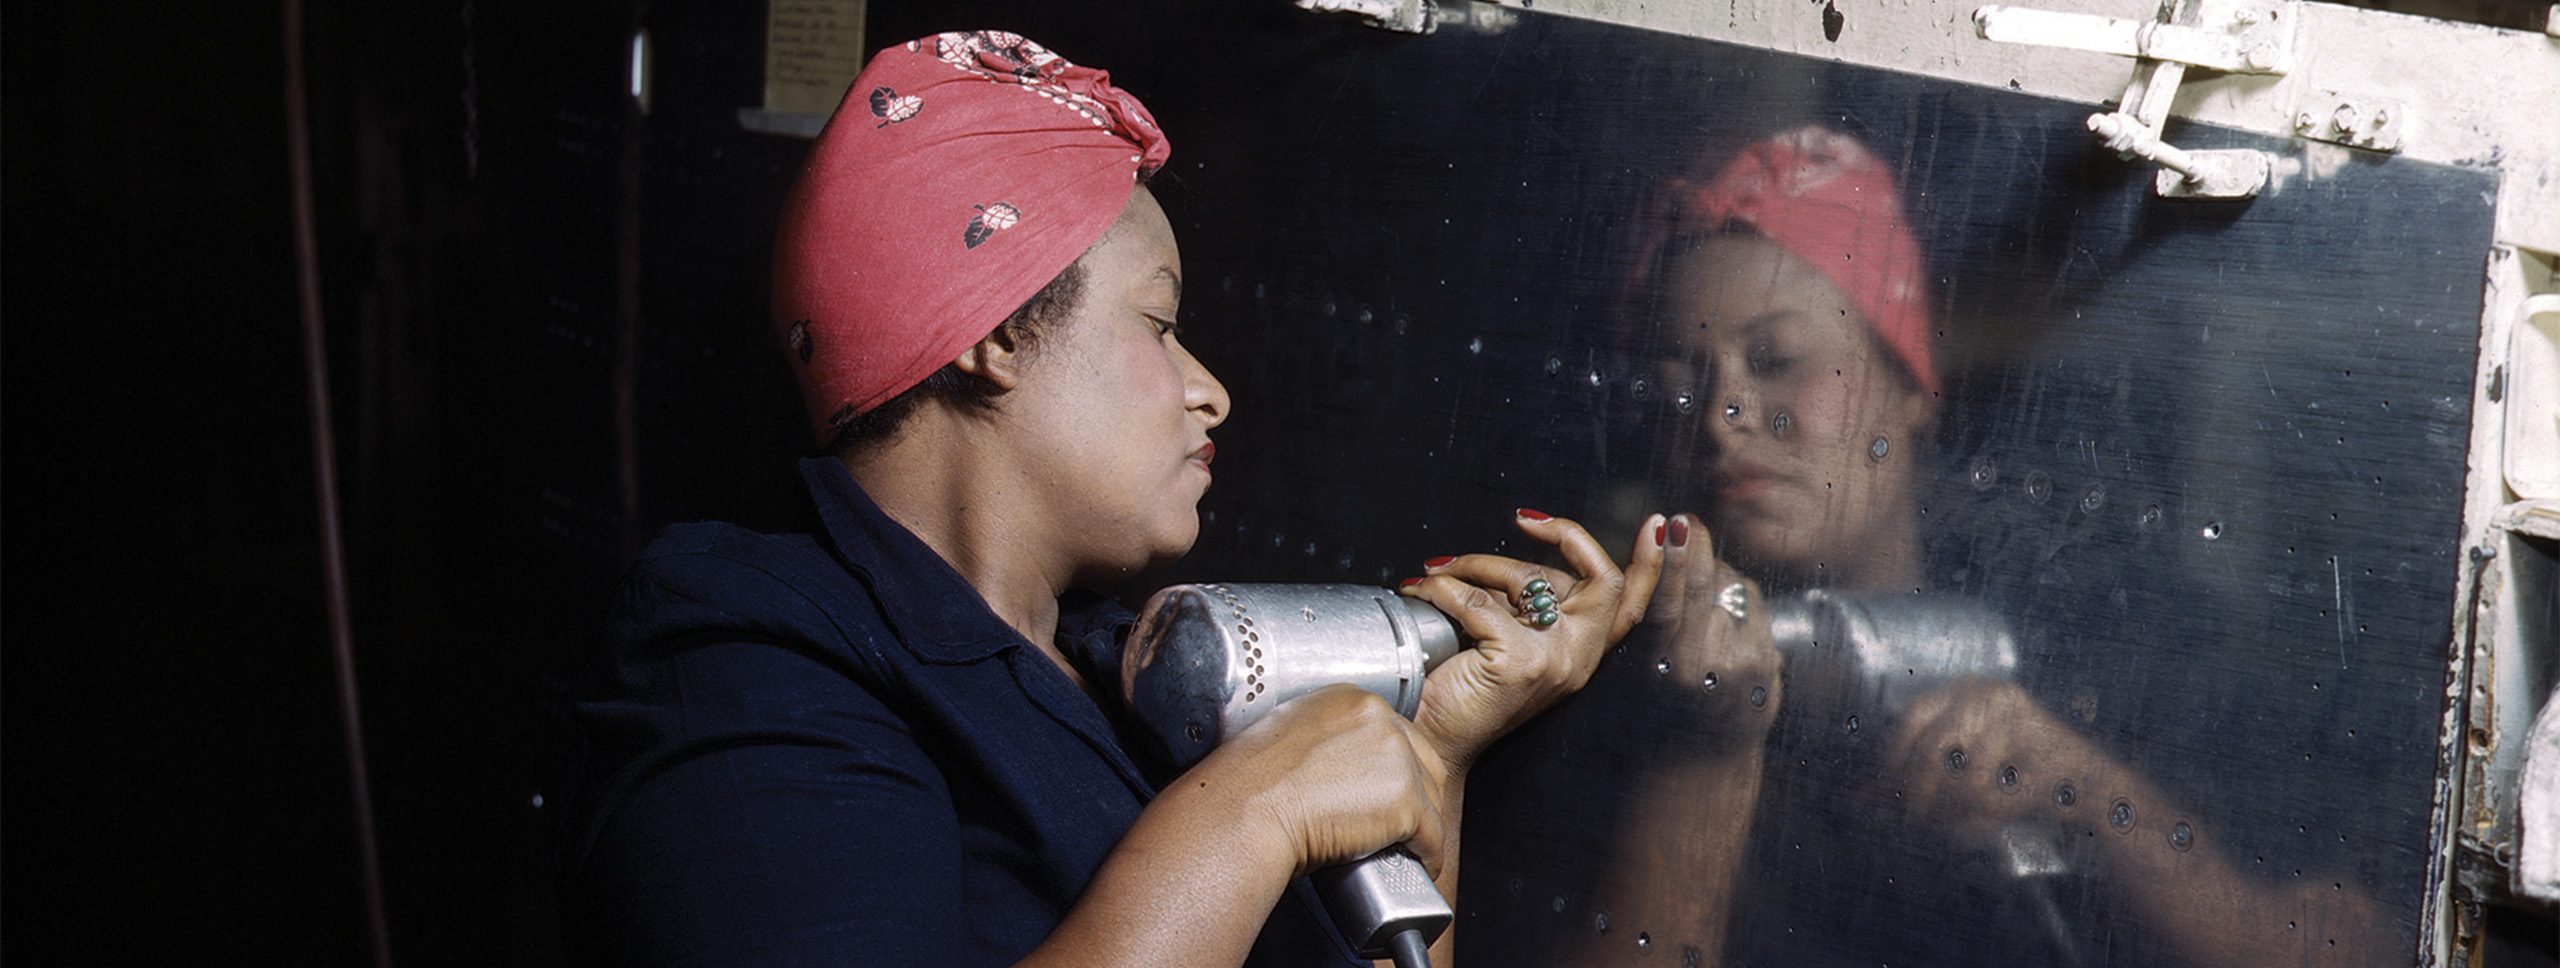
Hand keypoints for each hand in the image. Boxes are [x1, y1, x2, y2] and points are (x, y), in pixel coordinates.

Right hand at [1187, 684, 1453, 877]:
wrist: (1246, 812)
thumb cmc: (1250, 783)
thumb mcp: (1285, 734)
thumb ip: (1321, 737)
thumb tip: (1333, 764)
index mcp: (1351, 699)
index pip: (1397, 734)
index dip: (1395, 768)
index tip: (1386, 791)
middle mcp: (1381, 720)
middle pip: (1424, 762)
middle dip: (1416, 796)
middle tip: (1396, 824)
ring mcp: (1398, 759)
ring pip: (1432, 798)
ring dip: (1422, 826)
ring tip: (1402, 847)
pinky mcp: (1405, 801)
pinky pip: (1433, 835)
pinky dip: (1428, 854)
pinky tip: (1417, 863)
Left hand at [1398, 509, 1666, 772]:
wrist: (1429, 742)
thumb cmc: (1461, 691)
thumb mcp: (1509, 639)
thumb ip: (1527, 604)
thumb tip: (1516, 558)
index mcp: (1581, 653)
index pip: (1631, 605)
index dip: (1650, 563)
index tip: (1654, 524)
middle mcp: (1577, 658)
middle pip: (1602, 579)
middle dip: (1565, 535)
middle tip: (1525, 520)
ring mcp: (1552, 661)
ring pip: (1528, 577)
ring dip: (1476, 561)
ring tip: (1440, 570)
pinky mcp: (1517, 662)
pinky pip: (1476, 599)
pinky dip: (1442, 587)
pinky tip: (1423, 590)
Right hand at [1639, 514, 1781, 721]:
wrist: (1702, 761)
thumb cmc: (1657, 703)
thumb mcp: (1635, 665)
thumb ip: (1643, 613)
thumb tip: (1659, 541)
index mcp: (1659, 666)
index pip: (1664, 603)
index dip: (1666, 559)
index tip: (1664, 522)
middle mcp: (1701, 667)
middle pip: (1702, 583)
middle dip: (1694, 545)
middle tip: (1685, 521)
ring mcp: (1740, 665)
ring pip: (1730, 587)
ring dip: (1715, 574)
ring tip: (1697, 591)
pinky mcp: (1767, 663)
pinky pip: (1753, 604)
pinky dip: (1737, 599)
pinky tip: (1723, 617)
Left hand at [1885, 678, 2114, 842]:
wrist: (2091, 791)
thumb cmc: (2016, 779)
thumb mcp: (1959, 769)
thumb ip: (1913, 778)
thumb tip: (1859, 801)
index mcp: (1965, 690)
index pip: (1910, 720)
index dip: (1892, 761)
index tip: (1885, 795)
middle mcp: (1990, 694)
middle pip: (1931, 749)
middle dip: (1918, 793)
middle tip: (1914, 822)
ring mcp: (2021, 719)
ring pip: (1963, 779)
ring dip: (1955, 812)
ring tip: (1961, 823)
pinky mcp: (2048, 752)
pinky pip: (1999, 796)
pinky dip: (1989, 817)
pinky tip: (1994, 819)